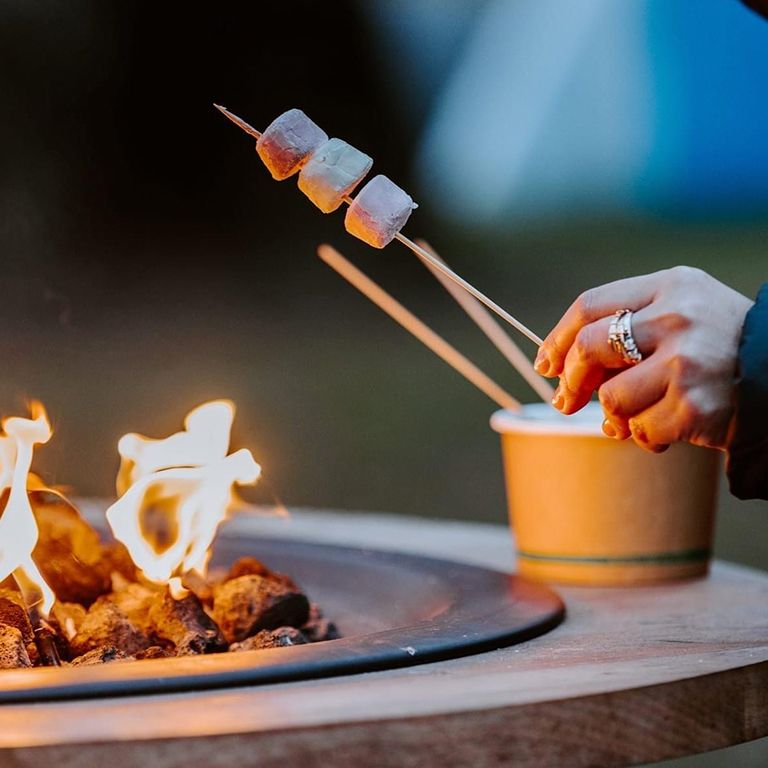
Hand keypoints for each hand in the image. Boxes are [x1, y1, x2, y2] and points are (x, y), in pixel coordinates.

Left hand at [534, 266, 752, 451]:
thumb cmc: (721, 348)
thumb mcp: (682, 315)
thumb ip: (627, 328)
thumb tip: (559, 366)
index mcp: (671, 285)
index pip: (589, 304)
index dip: (558, 338)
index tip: (545, 363)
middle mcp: (678, 317)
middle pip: (589, 347)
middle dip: (569, 380)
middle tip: (564, 401)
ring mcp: (686, 362)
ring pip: (610, 397)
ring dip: (614, 416)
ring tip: (636, 416)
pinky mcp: (693, 405)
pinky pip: (639, 430)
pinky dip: (644, 437)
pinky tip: (665, 430)